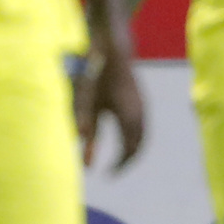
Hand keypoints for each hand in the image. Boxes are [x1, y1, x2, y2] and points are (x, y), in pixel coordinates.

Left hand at [77, 45, 146, 168]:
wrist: (113, 47)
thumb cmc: (96, 73)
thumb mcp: (86, 100)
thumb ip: (85, 125)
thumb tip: (81, 151)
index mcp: (128, 116)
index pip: (128, 150)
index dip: (119, 165)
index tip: (107, 175)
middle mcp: (140, 112)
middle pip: (139, 145)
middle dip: (127, 160)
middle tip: (113, 171)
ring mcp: (142, 105)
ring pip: (142, 135)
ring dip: (131, 149)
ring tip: (118, 158)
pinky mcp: (139, 100)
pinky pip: (141, 125)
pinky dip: (133, 137)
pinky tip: (122, 138)